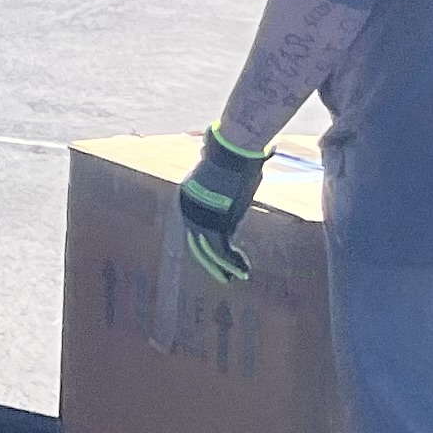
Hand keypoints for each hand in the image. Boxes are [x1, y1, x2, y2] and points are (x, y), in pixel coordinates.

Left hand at [179, 127, 267, 283]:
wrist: (232, 155)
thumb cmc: (235, 159)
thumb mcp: (227, 172)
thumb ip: (226, 179)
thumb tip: (227, 156)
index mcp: (189, 197)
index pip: (195, 226)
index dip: (206, 242)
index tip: (221, 251)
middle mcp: (191, 210)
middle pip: (197, 241)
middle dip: (210, 261)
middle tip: (222, 275)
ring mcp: (201, 218)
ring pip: (209, 250)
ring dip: (222, 266)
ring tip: (234, 277)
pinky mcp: (216, 225)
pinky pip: (222, 249)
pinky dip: (232, 262)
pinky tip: (243, 270)